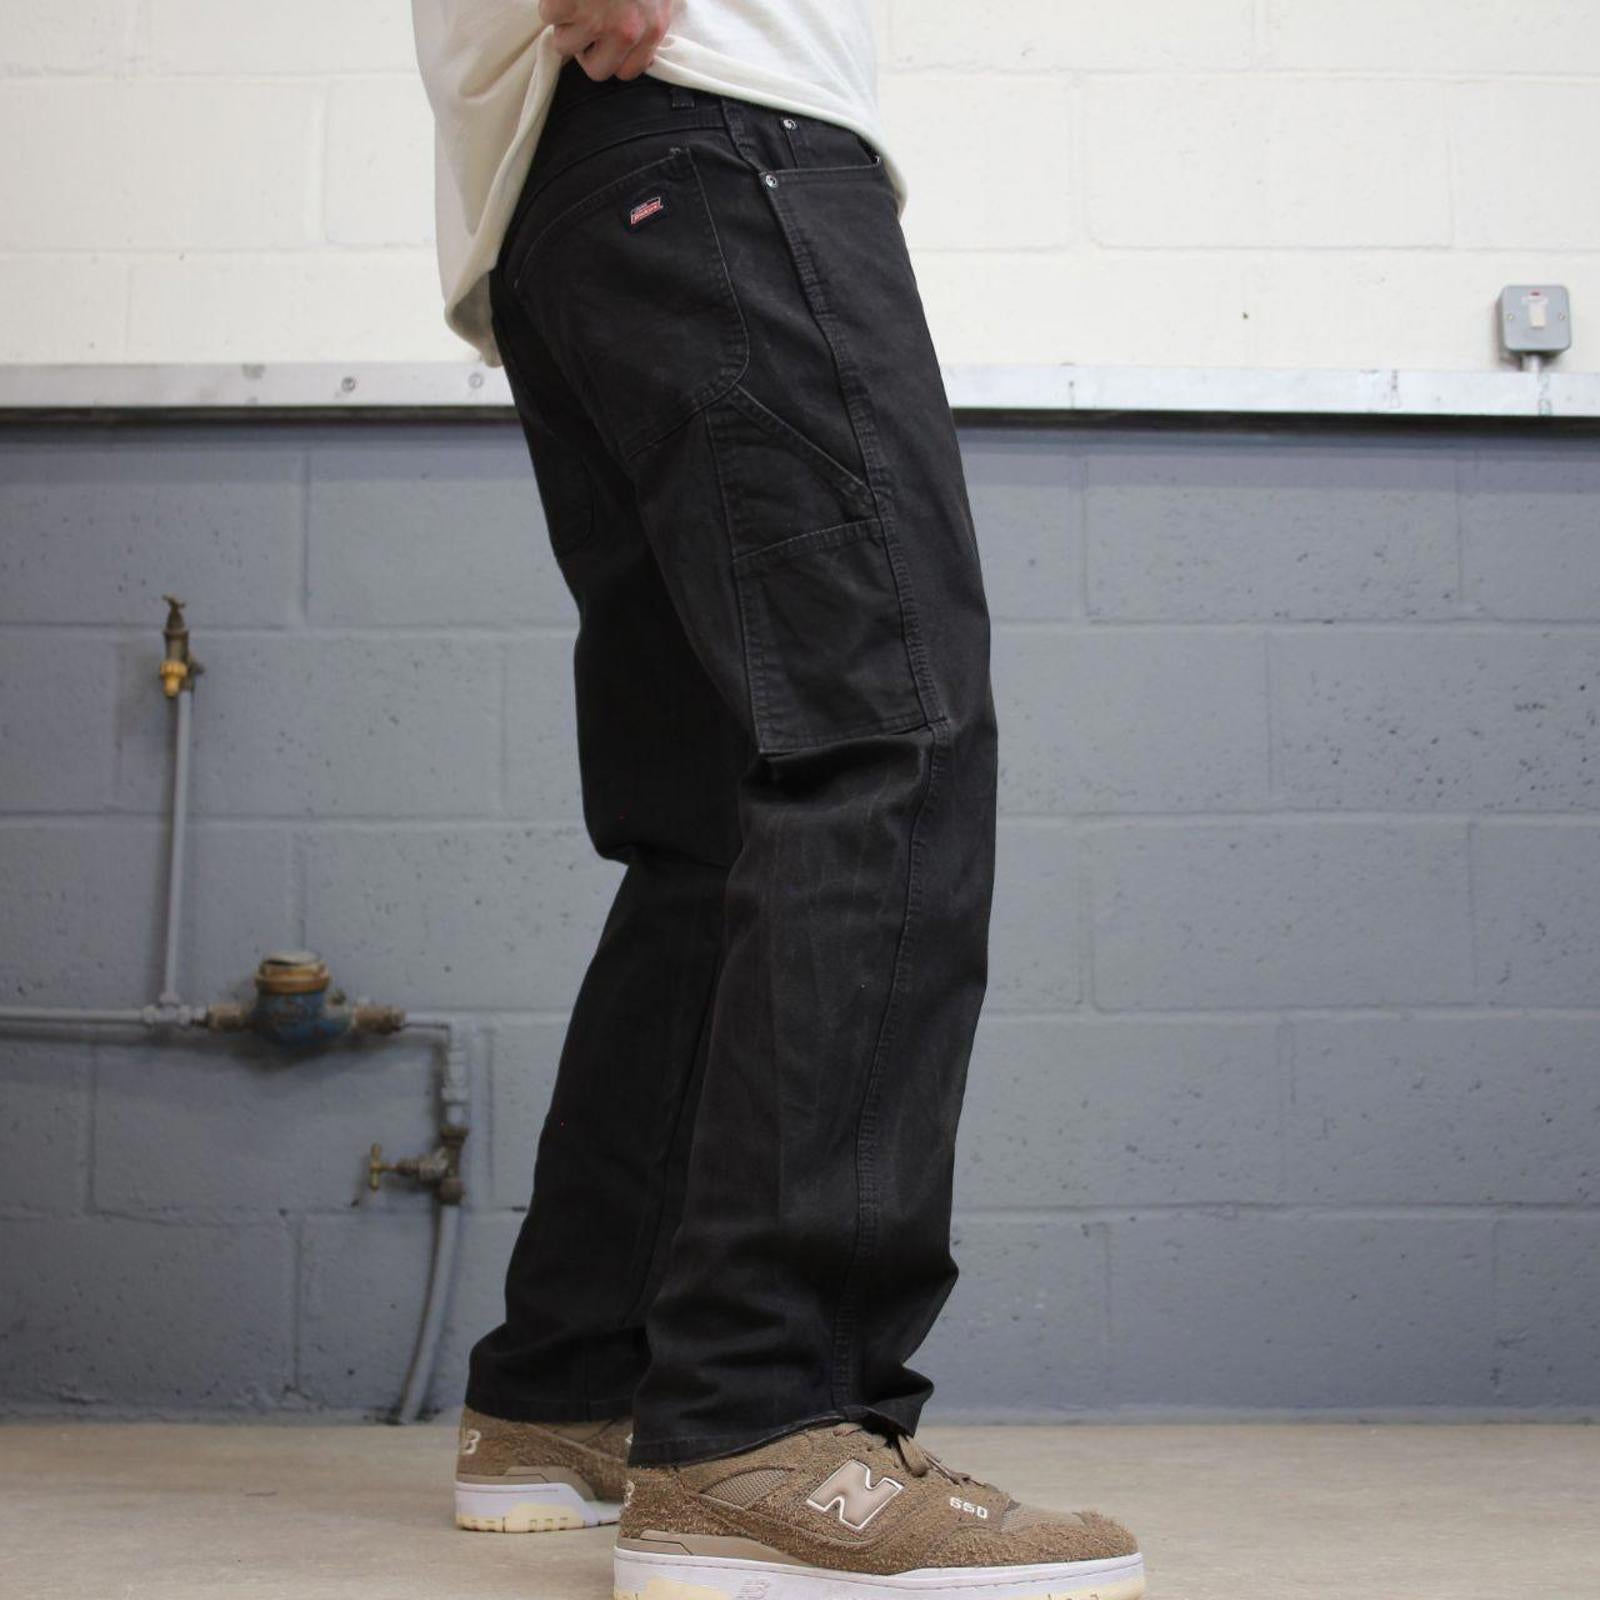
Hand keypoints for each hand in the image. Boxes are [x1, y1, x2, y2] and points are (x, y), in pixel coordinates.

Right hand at [539, 0, 672, 80]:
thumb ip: (650, 23)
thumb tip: (642, 53)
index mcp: (651, 29)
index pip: (625, 73)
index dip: (610, 57)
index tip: (603, 42)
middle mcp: (625, 31)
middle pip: (595, 70)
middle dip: (585, 49)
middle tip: (582, 24)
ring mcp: (595, 17)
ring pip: (565, 44)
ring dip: (563, 23)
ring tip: (574, 0)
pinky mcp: (568, 3)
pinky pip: (548, 14)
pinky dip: (550, 1)